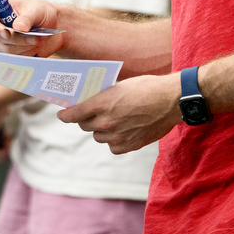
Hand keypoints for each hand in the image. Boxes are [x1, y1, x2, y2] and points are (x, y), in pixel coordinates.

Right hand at [0, 0, 66, 57]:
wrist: (53, 26)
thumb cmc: (41, 13)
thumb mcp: (37, 10)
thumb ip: (27, 18)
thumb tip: (18, 27)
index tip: (8, 33)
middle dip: (18, 40)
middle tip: (35, 37)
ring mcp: (1, 43)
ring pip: (7, 51)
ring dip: (25, 47)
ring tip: (38, 39)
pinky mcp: (10, 54)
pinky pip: (15, 59)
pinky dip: (27, 54)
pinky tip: (36, 48)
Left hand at [59, 73, 182, 153]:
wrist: (171, 100)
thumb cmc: (147, 88)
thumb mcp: (119, 86)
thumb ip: (102, 97)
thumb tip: (89, 104)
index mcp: (101, 104)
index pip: (73, 115)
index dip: (65, 115)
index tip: (63, 115)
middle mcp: (106, 122)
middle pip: (84, 126)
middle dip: (86, 119)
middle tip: (92, 114)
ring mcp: (117, 136)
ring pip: (98, 136)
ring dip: (101, 130)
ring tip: (114, 121)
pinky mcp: (128, 145)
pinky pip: (112, 147)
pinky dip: (115, 141)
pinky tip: (123, 131)